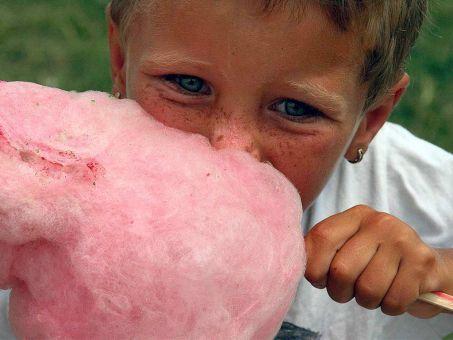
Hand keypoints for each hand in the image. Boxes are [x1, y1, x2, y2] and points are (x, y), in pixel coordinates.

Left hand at [304, 205, 452, 317]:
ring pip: (368, 290)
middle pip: (341, 270)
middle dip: (339, 292)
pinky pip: (393, 301)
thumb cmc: (373, 259)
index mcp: (355, 216)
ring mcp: (402, 239)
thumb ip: (320, 249)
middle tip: (347, 290)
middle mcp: (379, 222)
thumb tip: (292, 260)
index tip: (319, 279)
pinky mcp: (422, 261)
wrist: (423, 265)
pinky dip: (388, 307)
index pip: (321, 238)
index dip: (314, 268)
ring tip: (371, 291)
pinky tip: (392, 294)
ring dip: (365, 301)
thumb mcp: (347, 245)